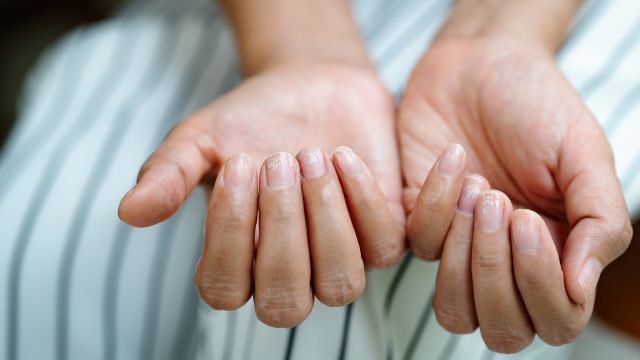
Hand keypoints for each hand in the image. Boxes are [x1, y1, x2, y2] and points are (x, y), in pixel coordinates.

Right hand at [118, 64, 404, 326]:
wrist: (310, 86)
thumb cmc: (251, 119)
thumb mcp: (201, 139)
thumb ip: (168, 175)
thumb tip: (129, 212)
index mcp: (237, 263)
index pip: (224, 290)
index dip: (228, 234)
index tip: (237, 165)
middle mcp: (290, 274)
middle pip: (285, 302)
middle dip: (282, 230)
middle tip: (276, 159)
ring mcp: (339, 259)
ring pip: (341, 285)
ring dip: (325, 221)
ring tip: (310, 155)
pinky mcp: (381, 235)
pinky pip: (383, 247)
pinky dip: (363, 200)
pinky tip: (342, 155)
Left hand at [398, 37, 631, 351]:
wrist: (480, 63)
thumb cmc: (537, 105)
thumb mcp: (584, 154)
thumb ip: (599, 220)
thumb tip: (582, 288)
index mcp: (558, 254)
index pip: (555, 319)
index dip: (541, 287)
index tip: (528, 220)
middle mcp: (508, 263)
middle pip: (501, 328)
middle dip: (497, 274)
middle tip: (502, 204)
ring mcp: (460, 248)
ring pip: (453, 310)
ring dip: (464, 258)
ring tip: (480, 189)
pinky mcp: (417, 223)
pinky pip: (418, 246)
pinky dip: (435, 203)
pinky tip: (454, 159)